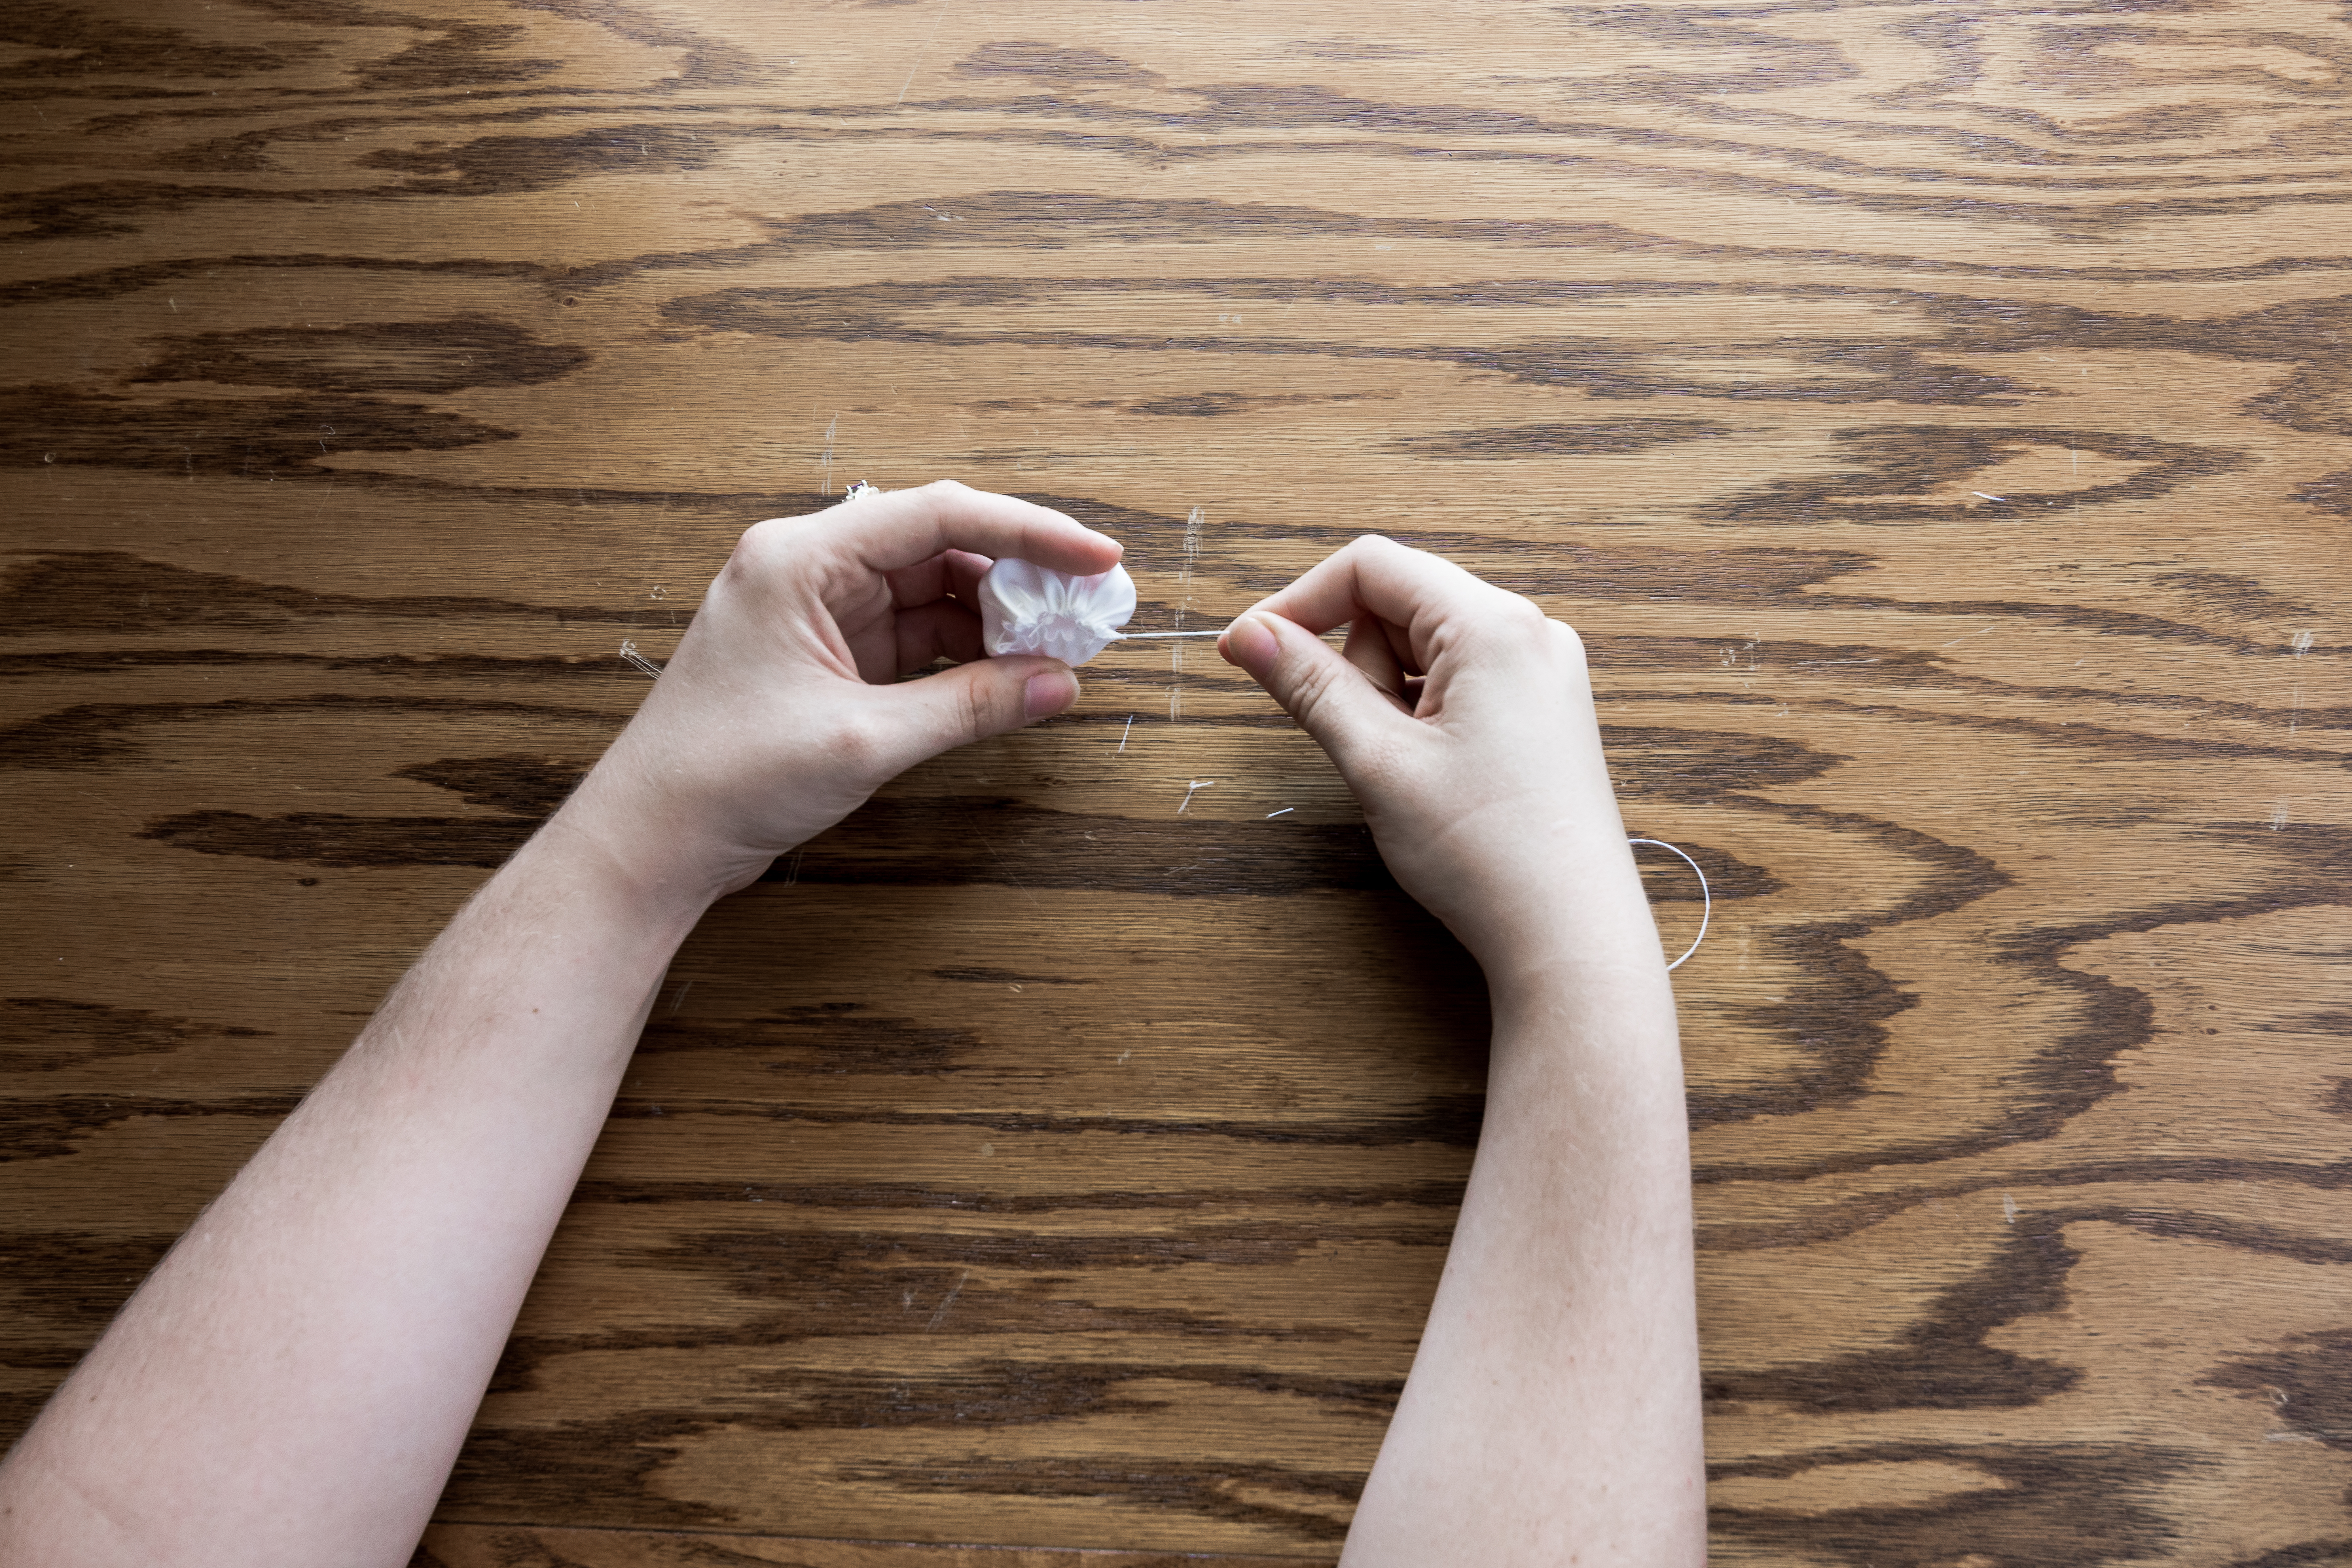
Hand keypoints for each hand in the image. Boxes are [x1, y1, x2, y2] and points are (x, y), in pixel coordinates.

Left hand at [564, 481, 1120, 899]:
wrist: (650, 843)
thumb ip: (969, 706)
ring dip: (997, 622)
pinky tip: (1009, 679)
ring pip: (932, 594)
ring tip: (1060, 653)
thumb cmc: (724, 779)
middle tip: (1091, 614)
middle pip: (940, 547)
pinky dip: (963, 656)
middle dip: (1020, 580)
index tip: (1098, 559)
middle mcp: (808, 569)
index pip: (939, 514)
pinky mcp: (825, 657)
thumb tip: (1058, 683)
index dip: (1031, 531)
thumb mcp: (864, 740)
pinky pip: (913, 638)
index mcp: (801, 559)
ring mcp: (816, 613)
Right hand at [1217, 536, 1647, 982]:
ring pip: (1424, 647)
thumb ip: (1309, 686)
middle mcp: (1530, 633)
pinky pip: (1458, 681)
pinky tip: (1430, 773)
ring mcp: (1542, 672)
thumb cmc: (1487, 852)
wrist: (1568, 935)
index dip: (1297, 602)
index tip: (1248, 652)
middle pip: (1399, 603)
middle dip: (1354, 663)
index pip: (1372, 566)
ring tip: (1404, 770)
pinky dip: (1422, 714)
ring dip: (1387, 696)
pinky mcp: (1543, 711)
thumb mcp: (1377, 761)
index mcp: (1495, 626)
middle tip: (1361, 743)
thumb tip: (1250, 636)